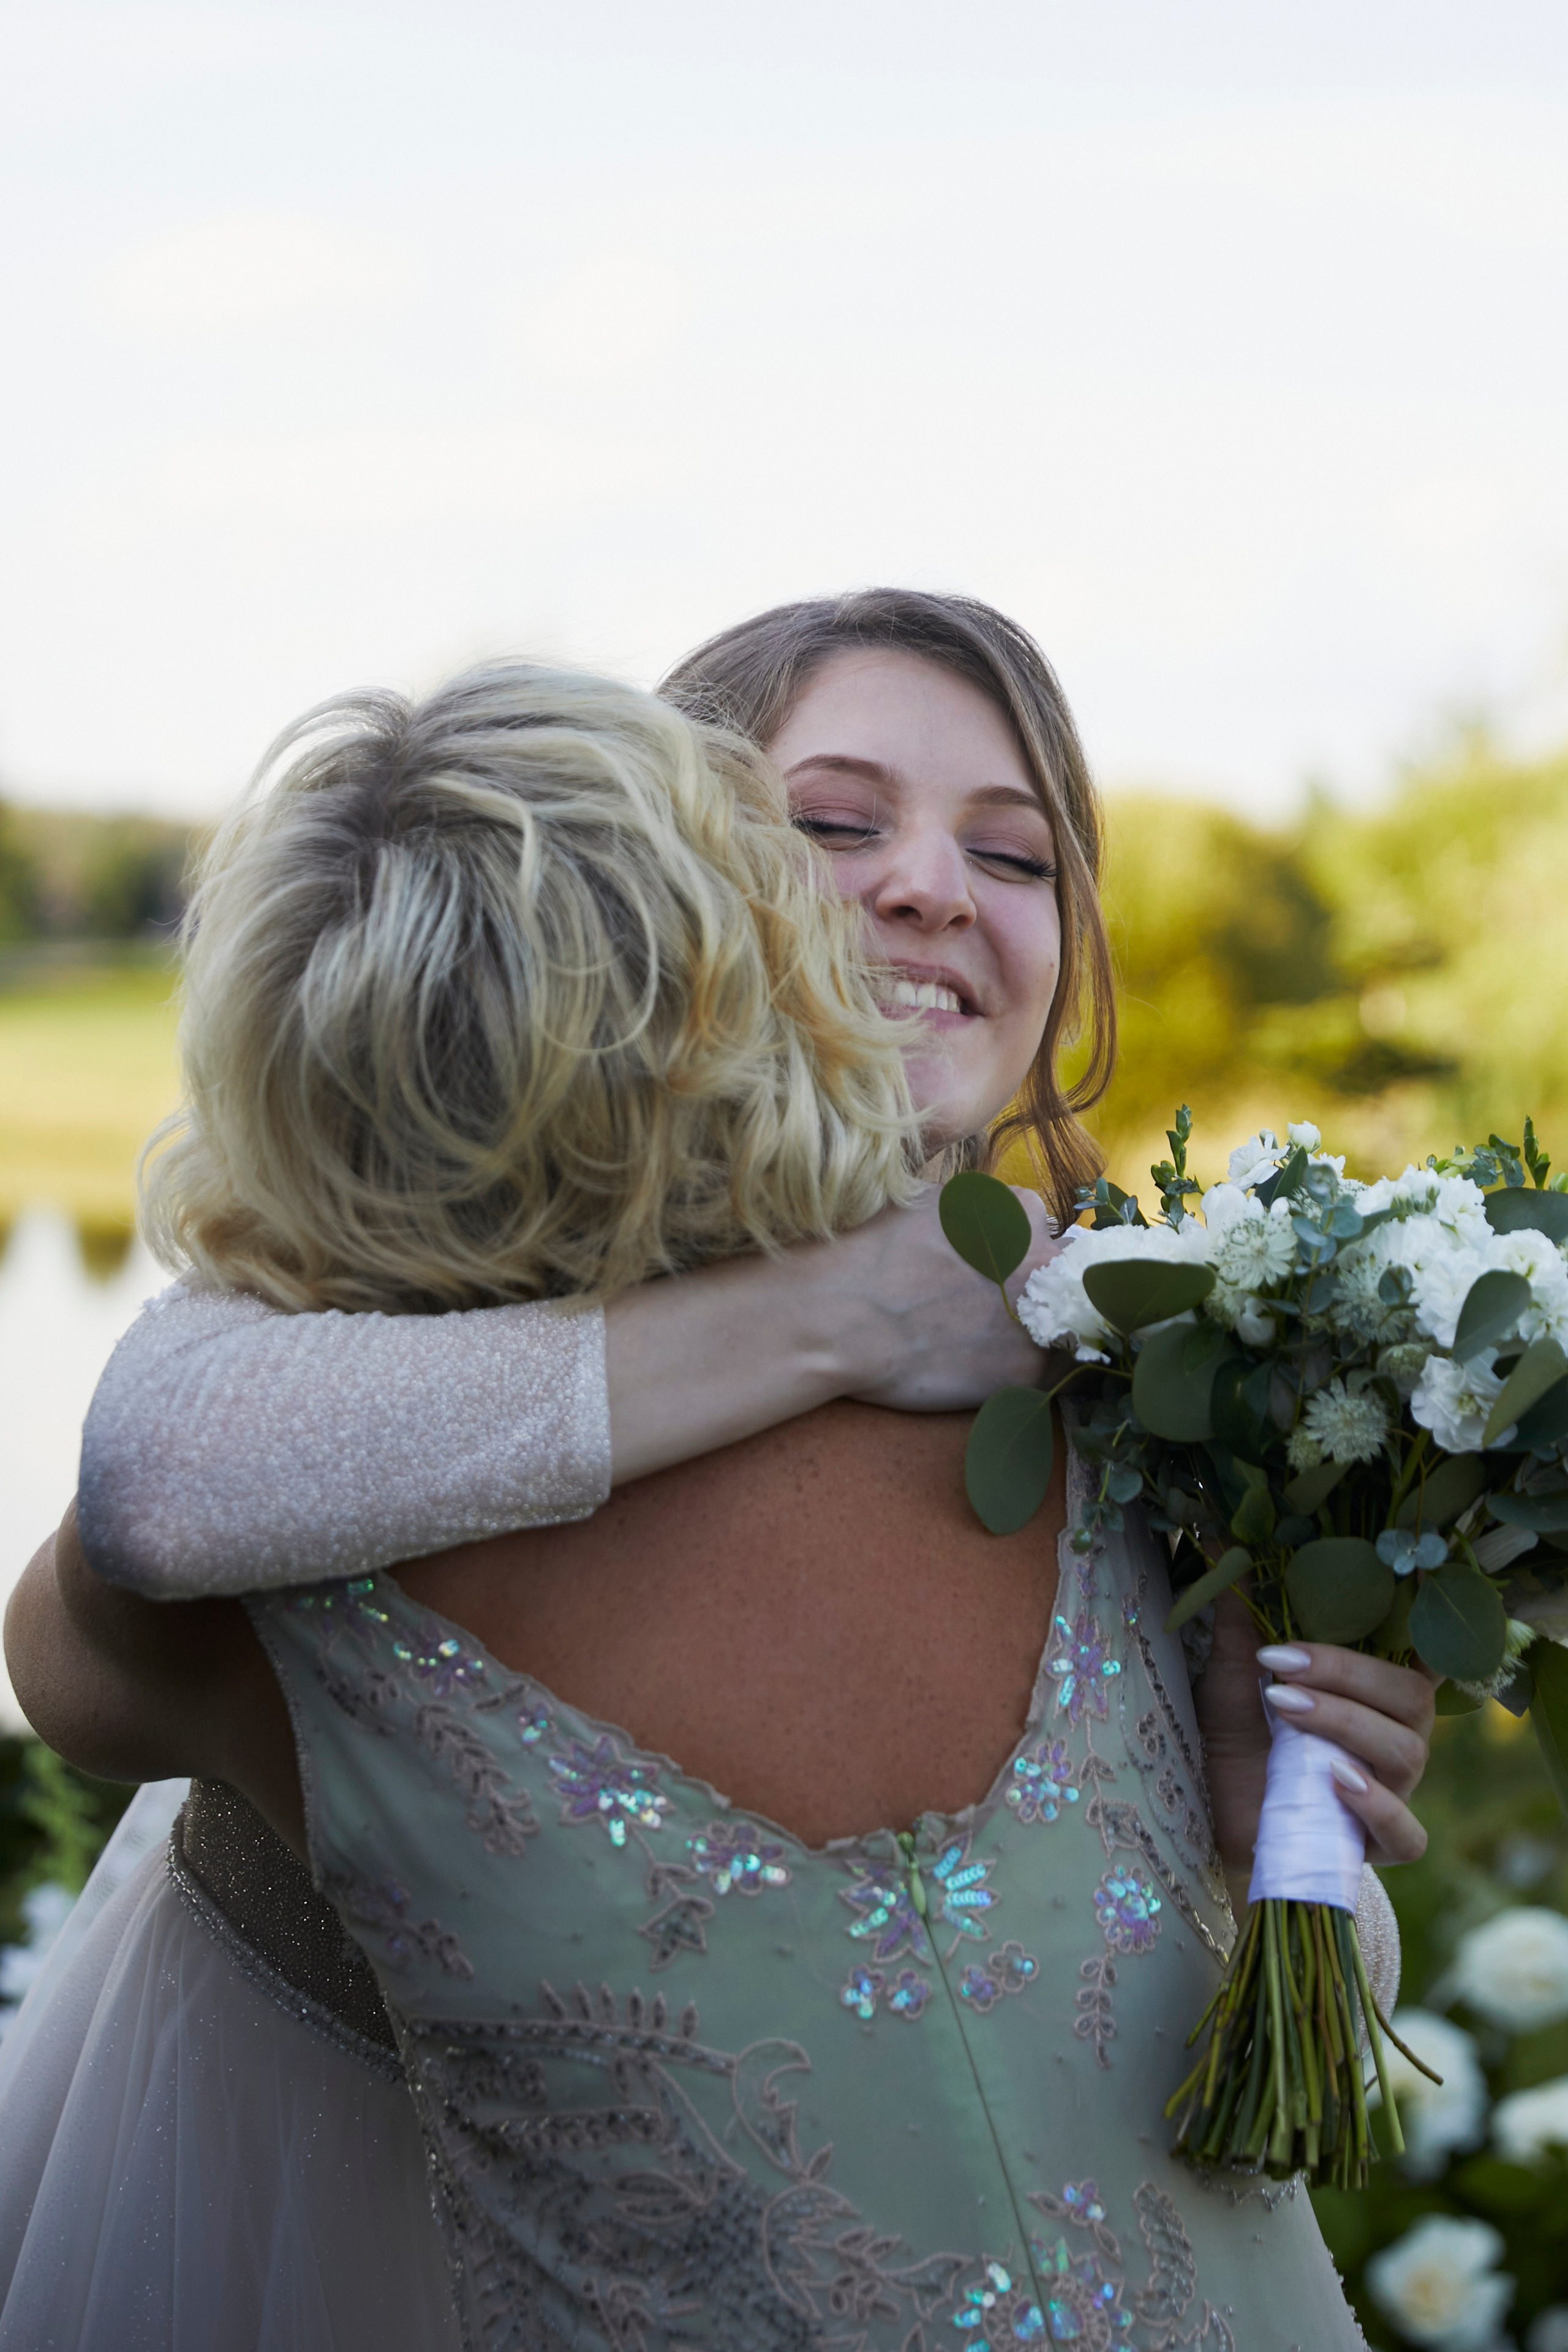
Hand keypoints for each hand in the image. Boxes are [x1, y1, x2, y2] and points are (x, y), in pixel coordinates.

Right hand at [606, 1183, 1060, 1484]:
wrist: (834, 1315)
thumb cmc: (862, 1252)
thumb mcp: (920, 1202)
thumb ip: (966, 1209)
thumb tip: (978, 1214)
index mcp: (1015, 1210)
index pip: (1044, 1231)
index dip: (1022, 1254)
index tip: (996, 1273)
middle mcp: (1041, 1256)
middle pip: (1066, 1275)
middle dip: (1040, 1291)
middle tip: (995, 1312)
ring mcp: (1040, 1313)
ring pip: (1069, 1325)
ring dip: (1045, 1334)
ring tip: (993, 1346)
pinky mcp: (1028, 1369)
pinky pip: (1056, 1372)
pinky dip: (1033, 1373)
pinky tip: (994, 1373)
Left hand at [1194, 1590, 1434, 1877]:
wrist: (1217, 1820)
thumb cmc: (1238, 1744)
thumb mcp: (1231, 1680)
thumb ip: (1242, 1625)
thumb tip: (1231, 1553)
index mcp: (1371, 1692)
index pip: (1419, 1654)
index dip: (1418, 1625)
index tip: (1387, 1584)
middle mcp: (1393, 1737)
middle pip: (1412, 1696)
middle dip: (1348, 1673)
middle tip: (1283, 1665)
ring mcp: (1392, 1792)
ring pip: (1408, 1751)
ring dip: (1347, 1722)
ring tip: (1287, 1708)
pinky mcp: (1375, 1845)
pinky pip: (1407, 1833)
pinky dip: (1380, 1807)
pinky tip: (1338, 1780)